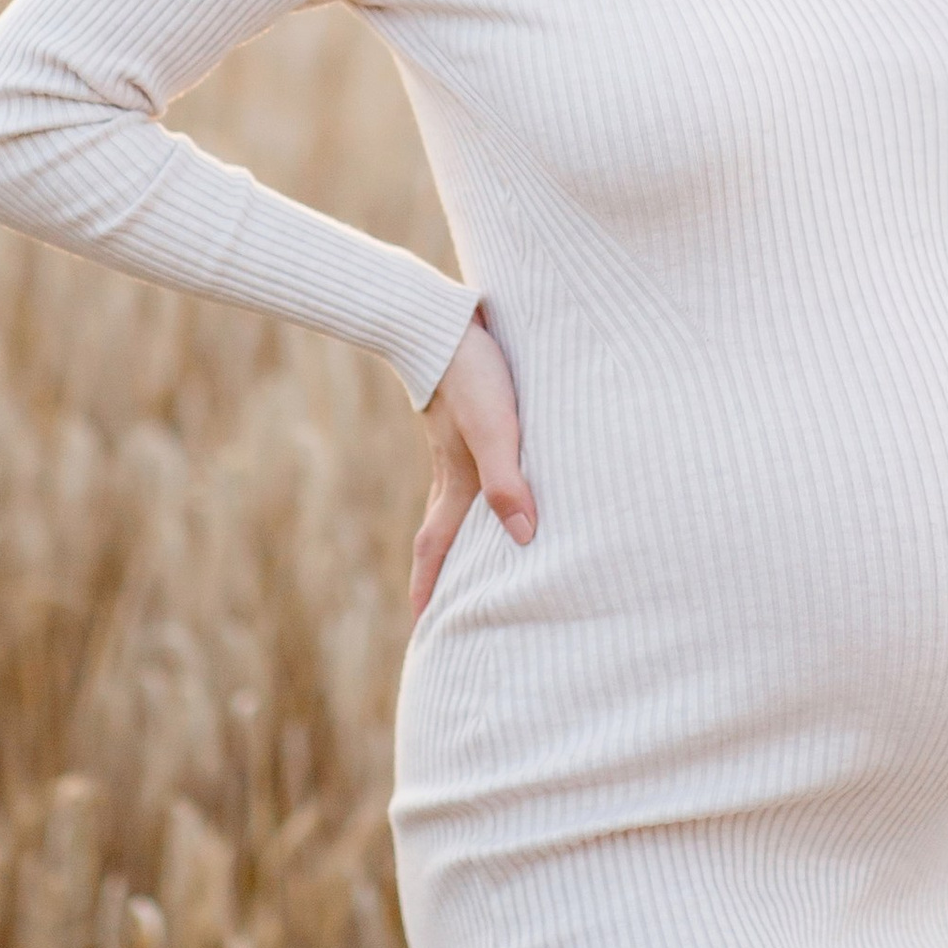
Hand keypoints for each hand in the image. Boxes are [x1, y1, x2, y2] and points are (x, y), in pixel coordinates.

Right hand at [410, 317, 533, 622]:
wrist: (442, 319)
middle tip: (443, 607)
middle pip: (442, 533)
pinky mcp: (468, 418)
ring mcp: (457, 444)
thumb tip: (523, 538)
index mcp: (456, 481)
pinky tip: (498, 483)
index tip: (424, 628)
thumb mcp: (496, 429)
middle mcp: (452, 470)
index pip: (436, 548)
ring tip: (475, 556)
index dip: (430, 589)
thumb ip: (508, 481)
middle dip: (442, 572)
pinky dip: (481, 492)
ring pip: (457, 502)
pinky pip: (474, 470)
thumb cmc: (473, 375)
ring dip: (462, 533)